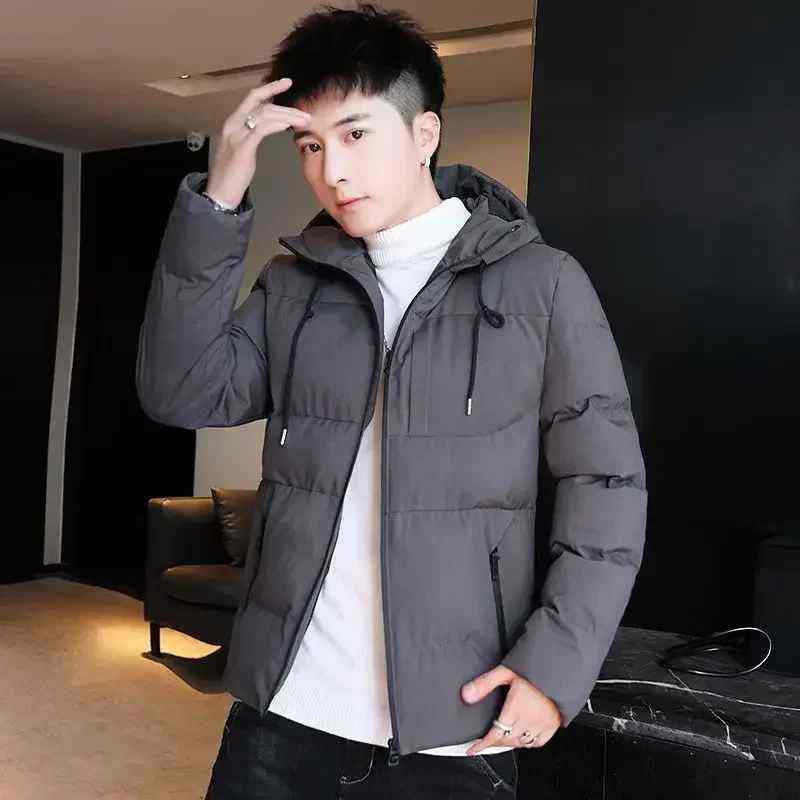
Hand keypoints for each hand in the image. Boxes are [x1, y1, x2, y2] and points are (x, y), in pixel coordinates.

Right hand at [205, 77, 312, 207]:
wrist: (219, 193)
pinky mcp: (242, 148)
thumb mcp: (243, 149)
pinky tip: (288, 126)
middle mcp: (232, 125)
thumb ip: (253, 135)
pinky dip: (277, 125)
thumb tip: (272, 127)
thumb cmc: (233, 174)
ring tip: (304, 122)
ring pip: (264, 115)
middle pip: (261, 105)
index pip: (252, 98)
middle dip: (286, 108)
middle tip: (306, 115)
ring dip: (288, 117)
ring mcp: (236, 135)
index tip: (287, 82)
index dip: (270, 88)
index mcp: (232, 123)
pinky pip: (261, 129)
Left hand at [460, 664, 562, 754]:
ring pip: (522, 743)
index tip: (473, 749)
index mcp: (516, 708)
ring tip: (501, 738)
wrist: (558, 666)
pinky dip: (528, 743)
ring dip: (509, 743)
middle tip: (485, 741)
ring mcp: (542, 723)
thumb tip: (466, 695)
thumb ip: (485, 684)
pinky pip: (539, 742)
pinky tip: (522, 738)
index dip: (483, 744)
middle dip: (494, 742)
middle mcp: (529, 719)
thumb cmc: (533, 667)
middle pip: (507, 740)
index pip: (496, 734)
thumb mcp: (505, 671)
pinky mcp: (553, 724)